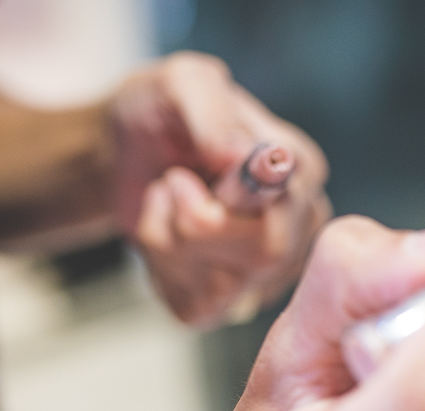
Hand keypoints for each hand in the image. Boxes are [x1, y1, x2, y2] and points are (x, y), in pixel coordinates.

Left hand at [110, 52, 331, 326]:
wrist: (123, 152)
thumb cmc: (159, 113)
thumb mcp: (178, 85)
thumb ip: (212, 112)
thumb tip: (247, 158)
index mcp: (301, 169)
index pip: (282, 209)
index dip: (220, 202)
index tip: (178, 177)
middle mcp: (300, 226)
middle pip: (261, 255)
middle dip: (189, 224)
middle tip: (169, 185)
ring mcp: (270, 272)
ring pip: (222, 288)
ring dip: (167, 245)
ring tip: (167, 206)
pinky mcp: (232, 302)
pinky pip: (197, 310)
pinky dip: (163, 275)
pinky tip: (166, 242)